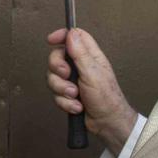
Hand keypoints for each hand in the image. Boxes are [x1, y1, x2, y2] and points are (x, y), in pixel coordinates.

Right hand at [46, 27, 138, 153]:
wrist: (107, 123)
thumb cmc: (107, 98)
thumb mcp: (92, 72)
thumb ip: (80, 53)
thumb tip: (71, 33)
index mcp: (90, 56)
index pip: (74, 36)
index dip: (62, 35)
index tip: (51, 40)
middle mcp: (81, 66)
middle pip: (58, 57)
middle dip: (58, 69)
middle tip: (66, 75)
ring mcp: (74, 81)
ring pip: (54, 78)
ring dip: (63, 90)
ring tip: (76, 96)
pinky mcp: (68, 95)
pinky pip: (56, 94)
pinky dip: (65, 102)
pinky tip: (77, 106)